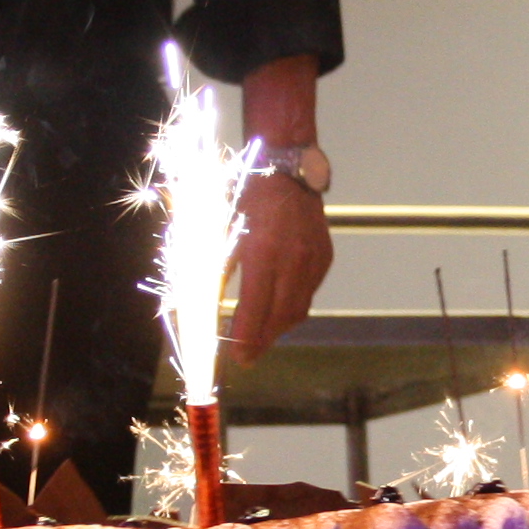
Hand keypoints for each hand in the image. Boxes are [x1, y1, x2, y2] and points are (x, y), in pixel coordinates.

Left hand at [227, 174, 333, 359]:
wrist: (286, 170)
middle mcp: (293, 259)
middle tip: (246, 356)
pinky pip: (308, 294)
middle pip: (281, 317)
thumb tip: (205, 308)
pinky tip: (277, 309)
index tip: (238, 358)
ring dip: (278, 328)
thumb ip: (217, 272)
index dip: (247, 338)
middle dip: (263, 341)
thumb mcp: (223, 233)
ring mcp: (313, 260)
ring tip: (259, 336)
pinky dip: (292, 308)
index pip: (256, 309)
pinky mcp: (324, 258)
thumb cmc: (247, 199)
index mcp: (263, 252)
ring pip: (298, 310)